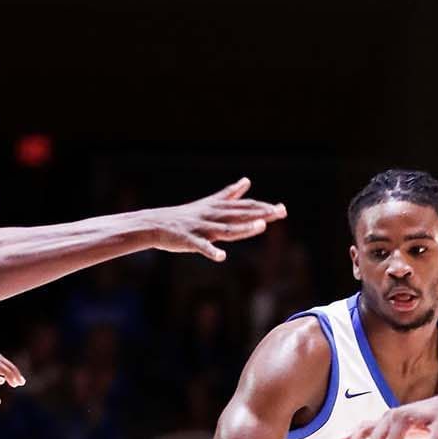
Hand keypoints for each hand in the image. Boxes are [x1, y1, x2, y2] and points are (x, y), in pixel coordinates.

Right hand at [149, 179, 286, 261]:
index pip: (244, 206)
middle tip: (280, 212)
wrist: (156, 224)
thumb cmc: (185, 216)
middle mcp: (212, 216)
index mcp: (217, 208)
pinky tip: (221, 257)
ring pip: (225, 228)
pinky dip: (211, 251)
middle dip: (260, 214)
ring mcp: (201, 228)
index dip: (262, 207)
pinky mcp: (189, 240)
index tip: (281, 208)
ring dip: (243, 227)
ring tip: (261, 226)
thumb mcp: (209, 203)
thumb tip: (246, 181)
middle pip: (240, 214)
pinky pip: (201, 247)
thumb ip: (230, 194)